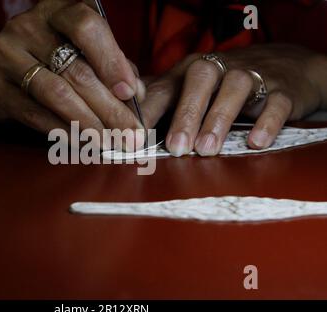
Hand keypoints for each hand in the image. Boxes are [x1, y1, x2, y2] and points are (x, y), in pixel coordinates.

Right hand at [0, 0, 144, 145]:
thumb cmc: (48, 58)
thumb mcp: (79, 50)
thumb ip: (110, 65)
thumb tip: (136, 95)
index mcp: (56, 9)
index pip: (87, 27)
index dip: (112, 61)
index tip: (131, 94)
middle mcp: (28, 25)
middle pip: (76, 70)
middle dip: (110, 109)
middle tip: (131, 136)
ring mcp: (4, 54)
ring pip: (56, 94)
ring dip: (88, 124)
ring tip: (110, 144)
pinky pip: (34, 114)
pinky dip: (63, 132)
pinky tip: (83, 143)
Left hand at [141, 44, 326, 156]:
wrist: (284, 64)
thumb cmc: (224, 85)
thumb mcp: (191, 89)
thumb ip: (161, 105)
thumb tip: (124, 127)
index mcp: (189, 72)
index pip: (163, 87)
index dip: (146, 111)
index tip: (132, 139)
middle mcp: (218, 69)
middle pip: (199, 81)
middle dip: (185, 114)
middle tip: (175, 148)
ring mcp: (252, 76)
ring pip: (235, 88)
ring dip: (218, 119)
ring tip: (206, 150)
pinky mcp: (282, 89)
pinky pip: (276, 102)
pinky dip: (266, 121)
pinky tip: (255, 142)